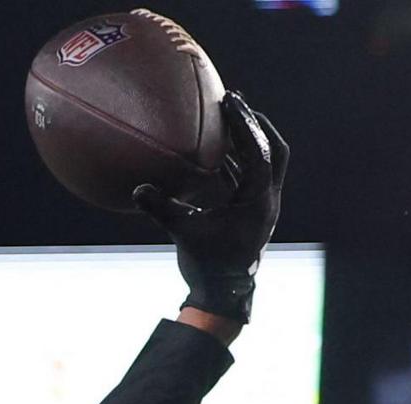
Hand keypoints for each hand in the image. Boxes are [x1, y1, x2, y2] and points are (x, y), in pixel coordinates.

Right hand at [135, 93, 287, 324]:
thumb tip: (138, 189)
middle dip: (256, 123)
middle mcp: (266, 200)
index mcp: (258, 201)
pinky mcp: (250, 211)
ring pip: (263, 162)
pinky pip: (248, 176)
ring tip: (225, 117)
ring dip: (247, 139)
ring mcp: (260, 205)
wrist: (223, 296)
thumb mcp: (183, 234)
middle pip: (273, 150)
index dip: (246, 123)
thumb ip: (161, 209)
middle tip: (235, 101)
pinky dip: (236, 158)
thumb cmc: (207, 267)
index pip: (260, 152)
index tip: (231, 100)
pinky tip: (217, 148)